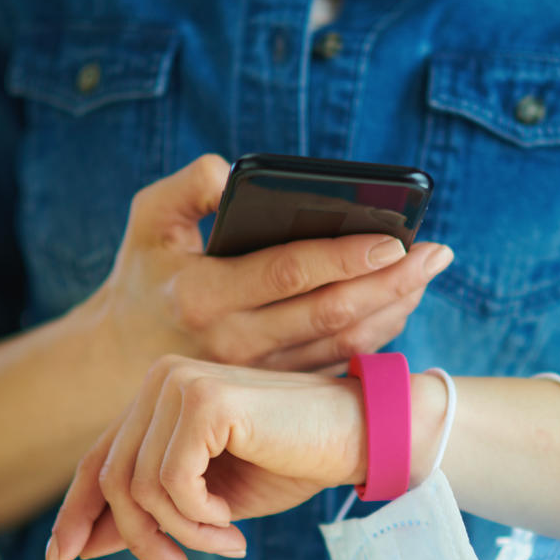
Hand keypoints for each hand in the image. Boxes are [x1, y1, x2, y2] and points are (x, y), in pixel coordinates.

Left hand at [46, 355, 366, 559]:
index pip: (100, 458)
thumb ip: (151, 511)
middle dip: (141, 540)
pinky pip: (170, 483)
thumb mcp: (209, 500)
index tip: (61, 558)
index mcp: (159, 396)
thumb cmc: (293, 463)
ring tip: (226, 543)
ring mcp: (179, 384)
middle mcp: (160, 381)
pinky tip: (232, 523)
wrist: (359, 437)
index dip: (76, 510)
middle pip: (114, 478)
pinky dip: (198, 519)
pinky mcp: (203, 401)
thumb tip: (78, 545)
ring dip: (182, 534)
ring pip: (139, 487)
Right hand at [88, 154, 453, 373]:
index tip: (394, 239)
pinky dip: (374, 334)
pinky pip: (336, 362)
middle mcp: (234, 340)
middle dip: (391, 282)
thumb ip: (188, 186)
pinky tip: (399, 303)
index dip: (344, 257)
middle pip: (329, 312)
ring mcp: (258, 372)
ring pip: (341, 343)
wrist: (121, 359)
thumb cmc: (145, 275)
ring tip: (427, 274)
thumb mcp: (148, 219)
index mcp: (203, 294)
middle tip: (438, 253)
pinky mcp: (275, 387)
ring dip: (391, 309)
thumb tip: (235, 172)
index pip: (288, 274)